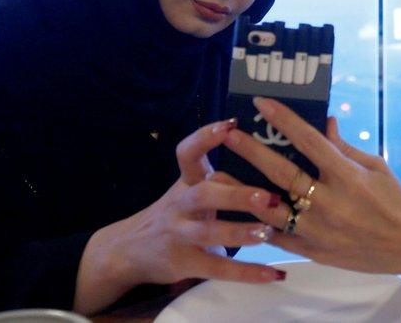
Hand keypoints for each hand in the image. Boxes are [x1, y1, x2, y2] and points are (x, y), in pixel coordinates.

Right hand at [74, 119, 284, 314]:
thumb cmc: (176, 214)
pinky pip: (216, 269)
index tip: (231, 125)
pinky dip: (246, 272)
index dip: (206, 138)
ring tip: (266, 233)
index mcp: (186, 181)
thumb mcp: (190, 190)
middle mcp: (181, 204)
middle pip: (205, 194)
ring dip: (239, 232)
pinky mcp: (184, 262)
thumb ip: (221, 180)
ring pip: (208, 232)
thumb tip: (271, 161)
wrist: (128, 249)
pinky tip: (272, 275)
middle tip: (268, 196)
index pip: (188, 153)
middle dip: (236, 194)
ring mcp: (180, 234)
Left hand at [221, 98, 400, 274]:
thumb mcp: (375, 166)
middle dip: (252, 151)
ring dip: (244, 190)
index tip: (262, 103)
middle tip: (229, 134)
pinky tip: (241, 209)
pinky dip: (259, 223)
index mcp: (348, 176)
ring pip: (272, 209)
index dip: (284, 120)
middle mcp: (331, 202)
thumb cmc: (395, 199)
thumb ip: (343, 146)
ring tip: (221, 176)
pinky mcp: (315, 251)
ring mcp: (320, 230)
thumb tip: (323, 120)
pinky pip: (279, 237)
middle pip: (282, 173)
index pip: (309, 141)